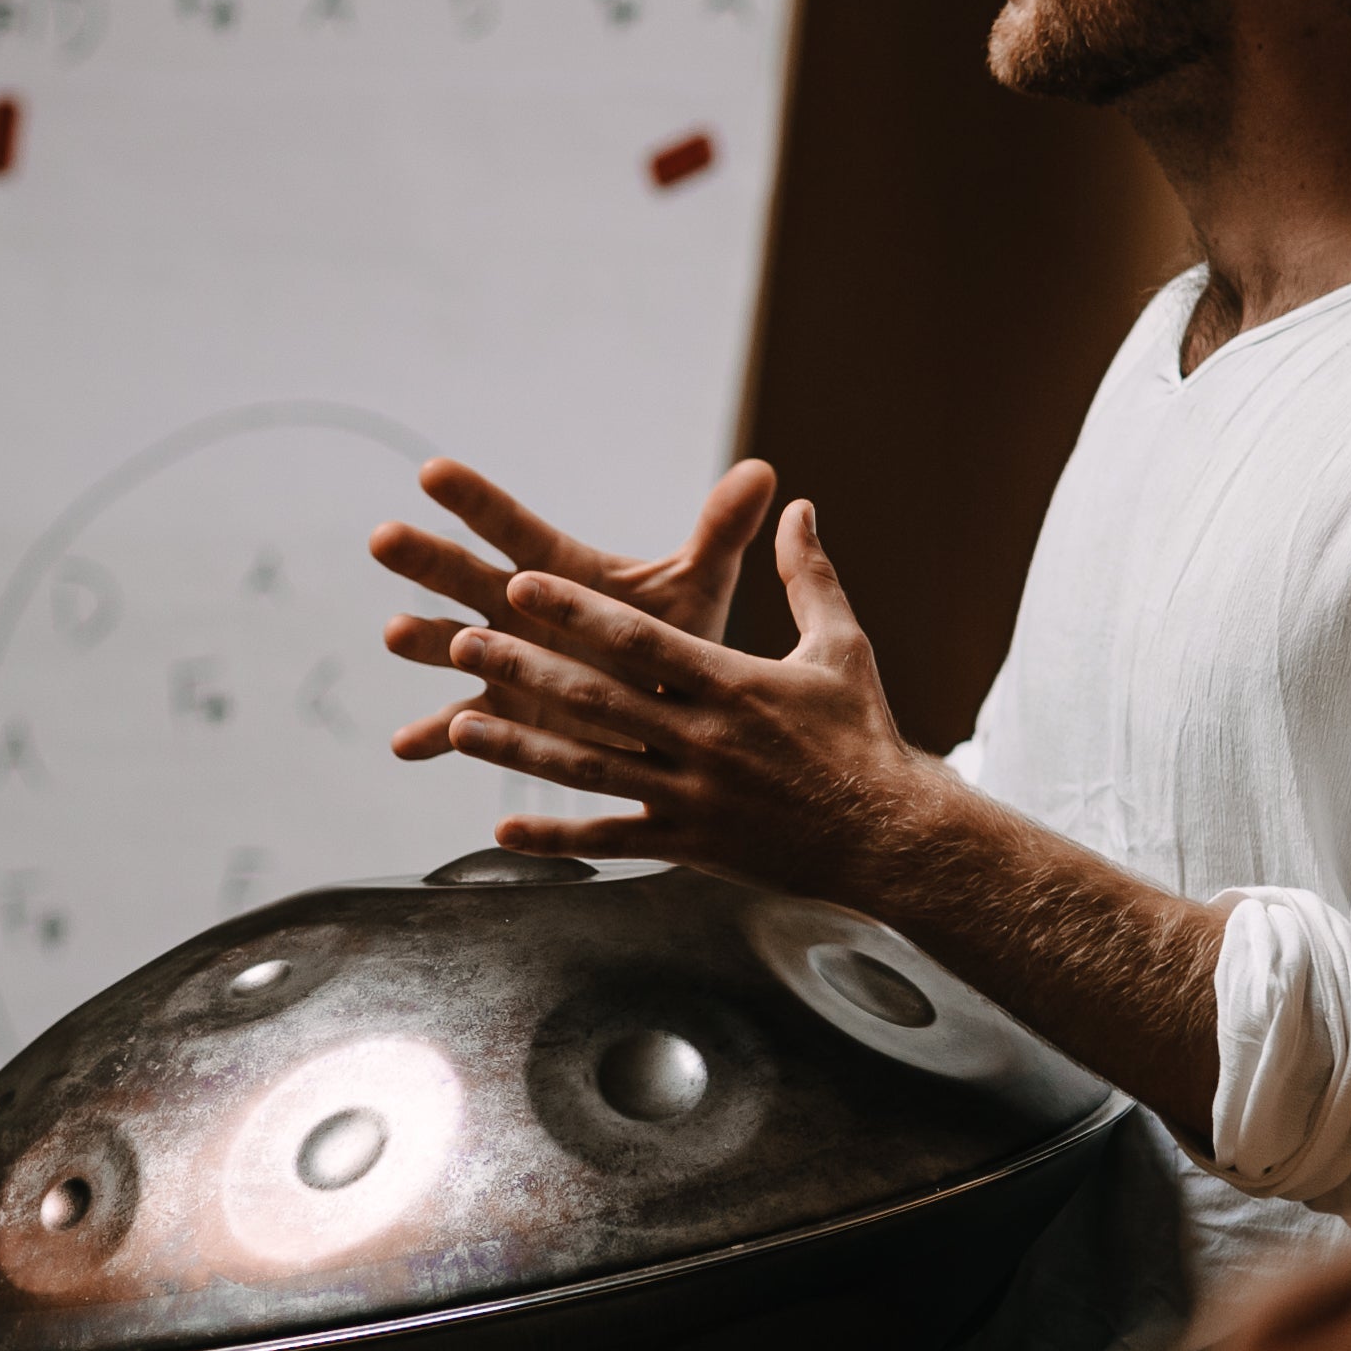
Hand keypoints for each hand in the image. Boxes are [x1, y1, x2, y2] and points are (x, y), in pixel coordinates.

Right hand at [371, 456, 778, 763]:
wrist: (668, 714)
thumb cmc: (673, 640)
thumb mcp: (697, 586)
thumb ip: (720, 533)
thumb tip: (765, 471)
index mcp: (558, 572)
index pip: (512, 526)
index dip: (474, 500)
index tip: (432, 471)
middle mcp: (516, 612)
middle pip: (464, 577)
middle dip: (425, 558)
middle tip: (386, 537)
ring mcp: (502, 665)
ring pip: (449, 646)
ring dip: (422, 639)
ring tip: (396, 633)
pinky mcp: (501, 718)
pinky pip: (459, 729)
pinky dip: (433, 738)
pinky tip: (405, 745)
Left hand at [430, 500, 942, 886]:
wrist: (889, 836)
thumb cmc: (864, 736)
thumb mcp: (842, 647)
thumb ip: (809, 576)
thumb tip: (798, 506)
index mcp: (732, 683)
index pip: (640, 640)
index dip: (576, 612)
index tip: (522, 584)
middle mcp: (703, 738)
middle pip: (598, 698)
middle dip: (526, 667)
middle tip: (462, 639)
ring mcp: (692, 796)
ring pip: (589, 769)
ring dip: (521, 747)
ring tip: (461, 725)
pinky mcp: (690, 844)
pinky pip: (611, 840)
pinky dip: (555, 835)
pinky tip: (502, 826)